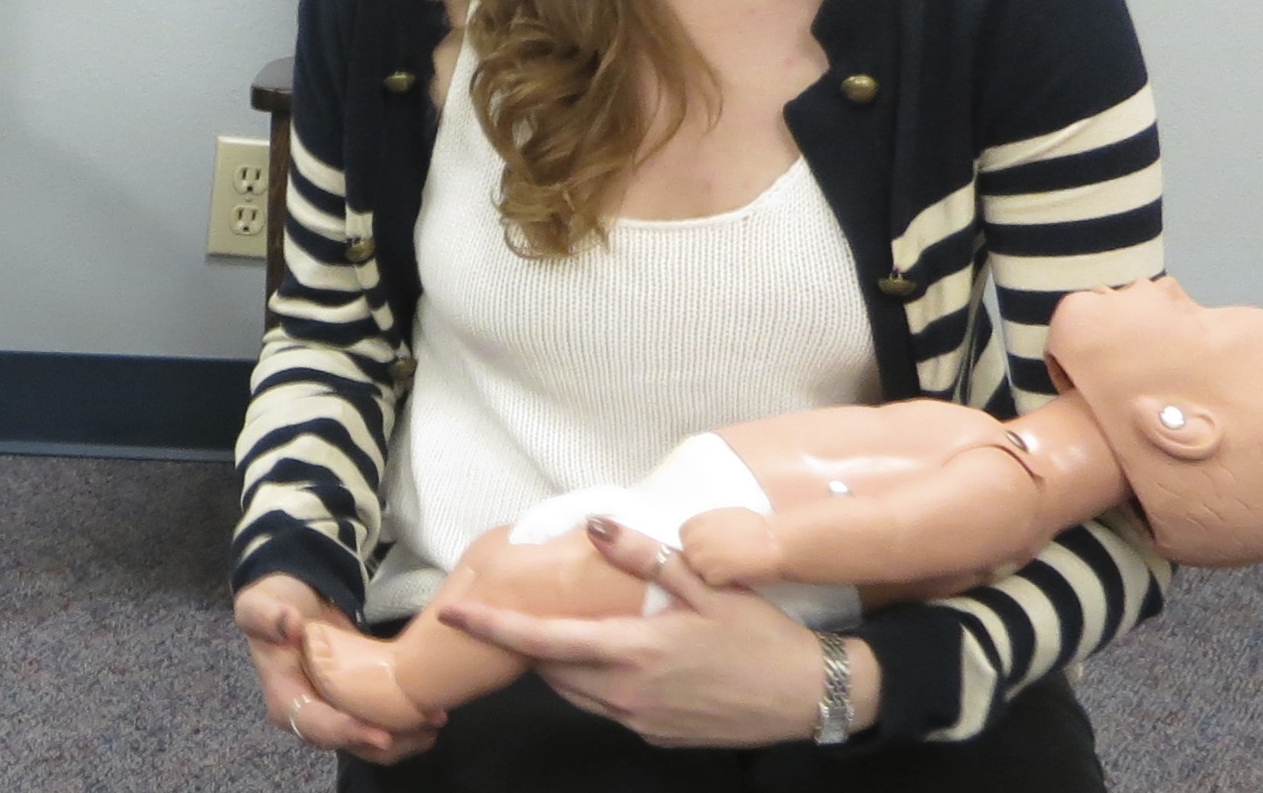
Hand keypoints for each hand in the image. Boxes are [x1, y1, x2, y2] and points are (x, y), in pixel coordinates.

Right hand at [236, 574, 439, 764]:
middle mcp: (310, 715)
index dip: (348, 733)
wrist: (291, 601)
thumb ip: (267, 616)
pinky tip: (432, 713)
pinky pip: (381, 723)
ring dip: (406, 737)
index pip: (317, 727)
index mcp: (285, 700)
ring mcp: (335, 712)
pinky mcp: (356, 703)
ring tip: (436, 720)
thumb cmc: (273, 606)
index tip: (382, 735)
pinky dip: (407, 724)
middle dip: (390, 740)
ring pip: (370, 740)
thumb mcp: (258, 606)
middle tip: (425, 727)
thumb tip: (290, 625)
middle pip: (350, 742)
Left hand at [439, 517, 874, 749]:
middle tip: (522, 608)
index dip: (492, 628)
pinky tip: (623, 657)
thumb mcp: (709, 585)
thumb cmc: (761, 637)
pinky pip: (608, 708)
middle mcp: (624, 695)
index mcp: (630, 653)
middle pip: (550, 669)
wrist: (809, 698)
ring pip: (575, 692)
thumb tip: (597, 526)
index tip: (453, 615)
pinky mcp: (656, 736)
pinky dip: (598, 682)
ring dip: (563, 662)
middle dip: (529, 641)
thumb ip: (647, 555)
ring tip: (568, 627)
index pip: (541, 642)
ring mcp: (639, 721)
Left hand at [678, 508, 786, 587]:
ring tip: (730, 567)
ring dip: (710, 572)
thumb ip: (709, 525)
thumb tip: (703, 532)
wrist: (773, 542)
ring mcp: (699, 560)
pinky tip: (735, 575)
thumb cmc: (757, 527)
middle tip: (722, 560)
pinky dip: (720, 581)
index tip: (711, 547)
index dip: (697, 544)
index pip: (684, 537)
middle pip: (688, 556)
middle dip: (702, 559)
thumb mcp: (726, 516)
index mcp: (695, 523)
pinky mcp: (710, 576)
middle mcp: (692, 540)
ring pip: (697, 571)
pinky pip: (710, 582)